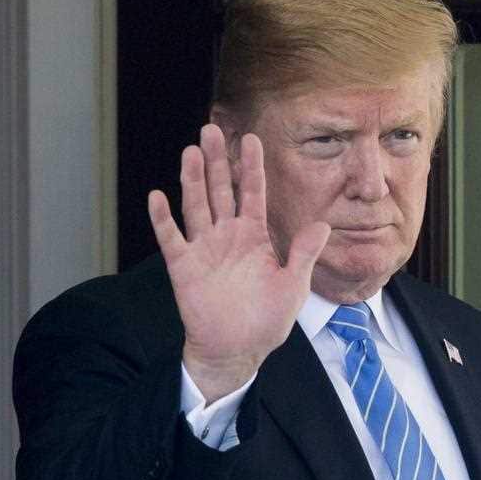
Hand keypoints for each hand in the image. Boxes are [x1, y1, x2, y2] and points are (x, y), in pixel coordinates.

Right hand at [148, 124, 329, 402]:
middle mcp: (227, 236)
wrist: (236, 349)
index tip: (252, 138)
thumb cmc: (266, 320)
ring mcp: (204, 249)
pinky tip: (156, 196)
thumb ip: (304, 254)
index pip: (253, 193)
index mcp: (254, 236)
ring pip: (196, 206)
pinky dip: (162, 219)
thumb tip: (324, 225)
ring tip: (190, 151)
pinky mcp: (183, 267)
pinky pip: (171, 238)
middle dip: (216, 160)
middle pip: (220, 190)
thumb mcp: (293, 286)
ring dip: (192, 179)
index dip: (251, 166)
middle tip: (211, 129)